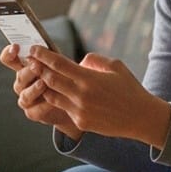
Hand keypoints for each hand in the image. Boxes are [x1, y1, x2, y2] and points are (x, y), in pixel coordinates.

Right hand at [0, 44, 81, 139]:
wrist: (71, 102)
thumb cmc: (64, 77)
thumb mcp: (59, 63)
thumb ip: (53, 55)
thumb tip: (55, 49)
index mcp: (24, 67)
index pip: (8, 59)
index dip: (9, 53)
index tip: (16, 46)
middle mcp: (22, 82)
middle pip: (20, 76)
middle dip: (28, 70)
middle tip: (37, 65)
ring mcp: (25, 98)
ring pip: (25, 94)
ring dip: (34, 88)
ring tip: (43, 83)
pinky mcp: (32, 112)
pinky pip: (35, 110)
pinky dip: (44, 106)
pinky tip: (52, 102)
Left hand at [26, 46, 170, 147]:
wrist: (141, 117)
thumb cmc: (129, 88)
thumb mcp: (115, 66)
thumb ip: (93, 60)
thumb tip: (77, 62)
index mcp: (89, 78)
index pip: (59, 64)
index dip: (43, 56)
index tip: (34, 49)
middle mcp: (81, 95)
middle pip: (50, 79)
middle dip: (38, 69)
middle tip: (30, 61)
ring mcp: (80, 110)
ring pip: (52, 96)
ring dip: (44, 86)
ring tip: (38, 77)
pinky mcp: (81, 122)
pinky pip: (63, 108)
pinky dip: (57, 99)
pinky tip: (53, 93)